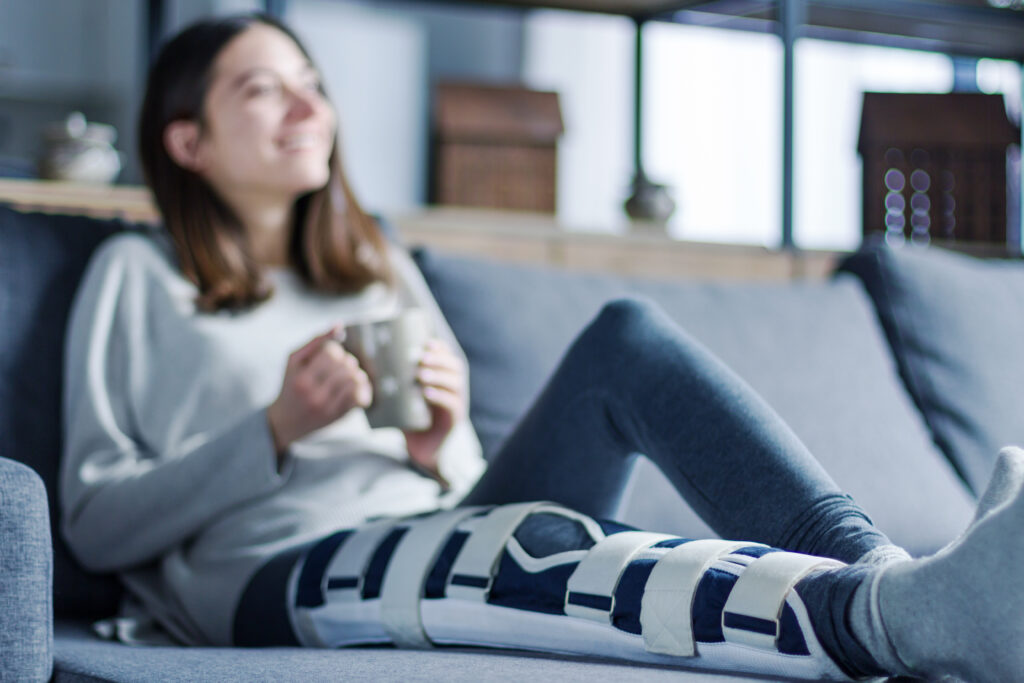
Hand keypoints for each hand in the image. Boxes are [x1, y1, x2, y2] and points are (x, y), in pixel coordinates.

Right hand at [266, 326, 371, 455]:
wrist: (285, 421)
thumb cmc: (291, 384)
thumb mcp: (294, 360)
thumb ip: (315, 341)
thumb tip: (339, 325)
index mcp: (302, 379)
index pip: (330, 353)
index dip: (334, 350)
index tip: (329, 354)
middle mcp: (315, 395)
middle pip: (345, 366)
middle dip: (346, 360)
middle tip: (341, 363)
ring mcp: (328, 408)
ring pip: (355, 380)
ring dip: (356, 373)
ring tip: (349, 373)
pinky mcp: (338, 417)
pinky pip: (359, 398)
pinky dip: (362, 388)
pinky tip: (355, 386)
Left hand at [403, 338, 467, 480]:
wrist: (421, 450)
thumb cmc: (410, 419)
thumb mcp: (403, 398)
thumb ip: (393, 385)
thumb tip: (366, 367)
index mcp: (445, 380)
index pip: (448, 357)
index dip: (441, 348)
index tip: (426, 342)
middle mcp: (455, 389)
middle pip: (455, 367)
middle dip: (440, 360)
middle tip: (421, 358)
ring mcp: (458, 404)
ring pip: (456, 384)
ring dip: (439, 376)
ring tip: (421, 375)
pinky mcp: (455, 420)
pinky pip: (452, 404)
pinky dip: (440, 397)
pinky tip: (426, 393)